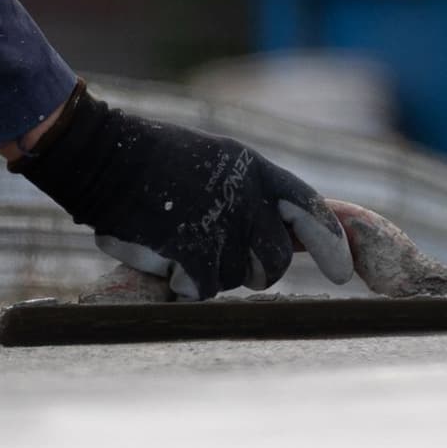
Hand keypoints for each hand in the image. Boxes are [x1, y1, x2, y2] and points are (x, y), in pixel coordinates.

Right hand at [9, 89, 356, 299]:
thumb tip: (287, 239)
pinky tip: (160, 253)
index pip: (310, 209)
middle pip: (273, 260)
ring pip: (235, 278)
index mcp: (255, 170)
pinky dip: (180, 282)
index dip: (331, 244)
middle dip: (254, 271)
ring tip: (176, 238)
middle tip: (217, 260)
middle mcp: (247, 197)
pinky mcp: (194, 252)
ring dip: (209, 272)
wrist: (102, 157)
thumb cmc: (154, 163)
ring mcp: (222, 225)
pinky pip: (201, 290)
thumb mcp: (216, 165)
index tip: (344, 273)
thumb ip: (250, 197)